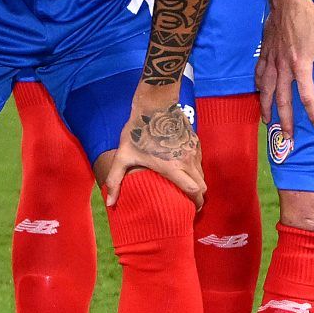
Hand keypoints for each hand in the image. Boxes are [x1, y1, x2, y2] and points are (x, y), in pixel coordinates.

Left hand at [100, 92, 203, 208]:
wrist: (155, 103)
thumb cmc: (138, 130)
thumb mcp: (123, 156)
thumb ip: (115, 180)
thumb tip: (111, 203)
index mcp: (172, 167)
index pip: (194, 190)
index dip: (196, 203)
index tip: (192, 209)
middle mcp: (187, 160)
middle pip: (202, 185)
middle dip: (199, 197)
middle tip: (191, 202)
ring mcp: (193, 150)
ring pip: (202, 173)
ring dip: (198, 182)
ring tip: (187, 187)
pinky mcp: (195, 140)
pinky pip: (200, 161)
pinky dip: (196, 169)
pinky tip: (185, 169)